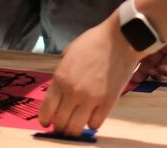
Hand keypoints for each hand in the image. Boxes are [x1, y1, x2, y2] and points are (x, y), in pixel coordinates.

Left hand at [39, 17, 139, 137]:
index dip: (45, 120)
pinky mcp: (108, 102)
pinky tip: (92, 116)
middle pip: (60, 122)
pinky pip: (95, 124)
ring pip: (76, 128)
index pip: (47, 109)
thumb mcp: (69, 53)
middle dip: (60, 127)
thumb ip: (62, 73)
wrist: (120, 39)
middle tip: (63, 125)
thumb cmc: (94, 42)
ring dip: (74, 129)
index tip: (47, 123)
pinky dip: (92, 123)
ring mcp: (91, 99)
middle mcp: (73, 91)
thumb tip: (59, 88)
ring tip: (76, 124)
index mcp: (60, 78)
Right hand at [131, 18, 166, 82]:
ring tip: (153, 72)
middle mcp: (160, 45)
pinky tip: (164, 70)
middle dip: (143, 74)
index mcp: (150, 37)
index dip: (132, 65)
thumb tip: (118, 37)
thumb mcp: (148, 20)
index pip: (140, 55)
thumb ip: (137, 31)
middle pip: (150, 64)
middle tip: (136, 80)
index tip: (125, 73)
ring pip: (162, 68)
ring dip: (156, 73)